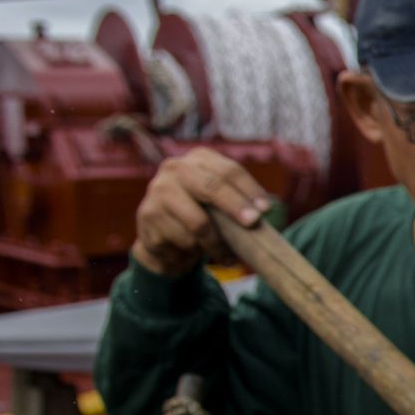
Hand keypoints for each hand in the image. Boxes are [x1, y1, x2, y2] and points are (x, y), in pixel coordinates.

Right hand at [131, 149, 271, 276]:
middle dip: (235, 206)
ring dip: (218, 245)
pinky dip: (197, 253)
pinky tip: (196, 254)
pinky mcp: (147, 216)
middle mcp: (175, 169)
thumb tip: (263, 211)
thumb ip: (238, 200)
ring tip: (227, 255)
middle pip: (211, 187)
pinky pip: (183, 241)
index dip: (249, 190)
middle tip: (253, 224)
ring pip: (198, 223)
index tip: (266, 210)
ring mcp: (158, 191)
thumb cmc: (202, 214)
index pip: (228, 170)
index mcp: (198, 159)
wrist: (162, 236)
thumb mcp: (219, 201)